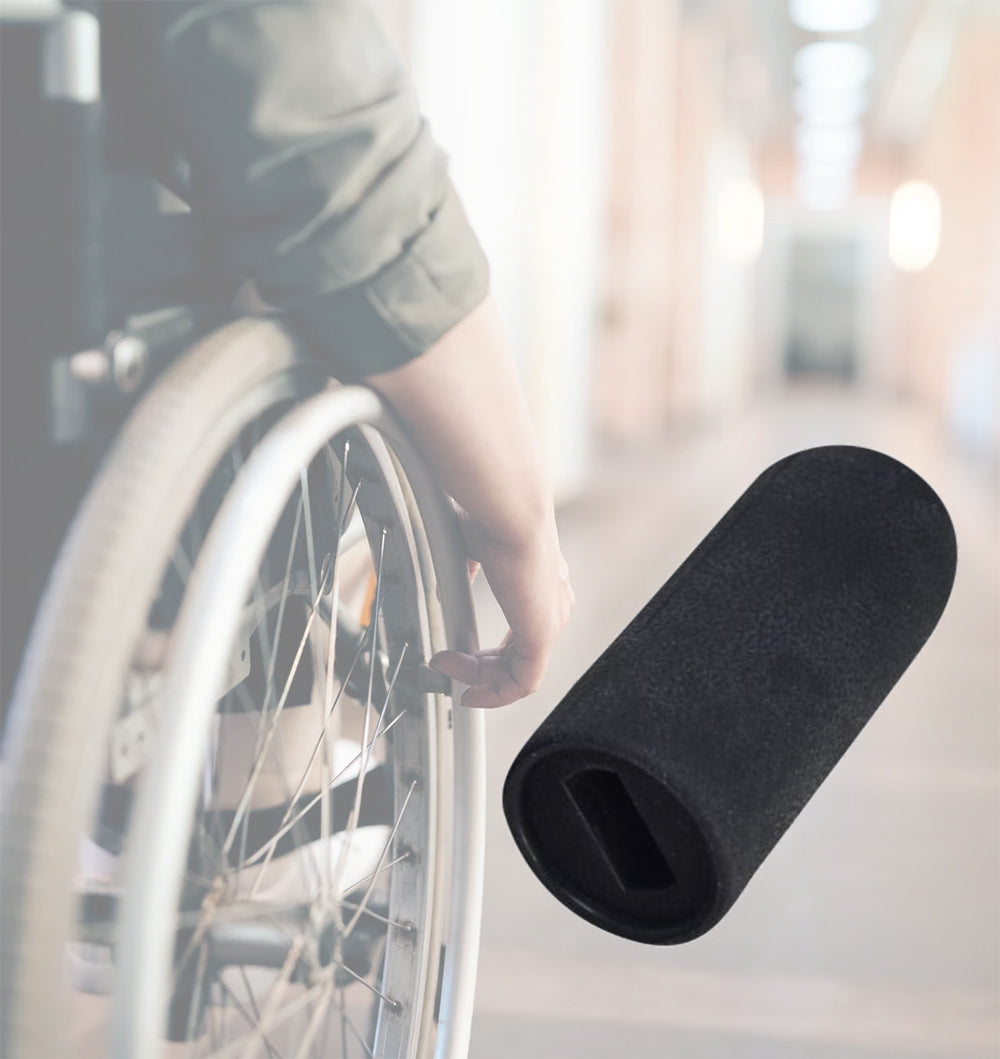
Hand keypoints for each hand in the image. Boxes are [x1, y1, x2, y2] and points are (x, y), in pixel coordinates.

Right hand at [365, 296, 572, 706]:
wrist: (436, 357)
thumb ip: (339, 402)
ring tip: (456, 680)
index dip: (484, 585)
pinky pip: (538, 647)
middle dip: (510, 639)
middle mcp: (521, 511)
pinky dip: (509, 680)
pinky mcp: (529, 560)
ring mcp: (532, 535)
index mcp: (494, 485)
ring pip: (548, 621)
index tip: (445, 605)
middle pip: (548, 592)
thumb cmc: (397, 370)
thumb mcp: (371, 407)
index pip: (513, 551)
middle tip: (456, 659)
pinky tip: (462, 684)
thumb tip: (271, 341)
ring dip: (507, 663)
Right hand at [429, 509, 574, 707]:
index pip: (522, 632)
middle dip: (480, 669)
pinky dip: (494, 692)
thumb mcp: (475, 547)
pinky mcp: (542, 636)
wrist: (510, 513)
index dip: (491, 651)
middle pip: (519, 657)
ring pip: (519, 671)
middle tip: (447, 665)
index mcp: (543, 583)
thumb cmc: (494, 517)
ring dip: (478, 678)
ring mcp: (550, 621)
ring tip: (447, 670)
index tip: (460, 653)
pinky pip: (523, 682)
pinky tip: (468, 688)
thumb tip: (456, 578)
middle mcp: (553, 604)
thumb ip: (468, 568)